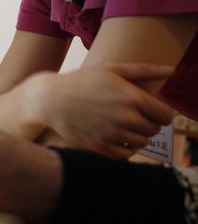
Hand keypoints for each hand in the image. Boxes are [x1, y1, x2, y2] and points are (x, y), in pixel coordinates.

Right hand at [24, 63, 173, 157]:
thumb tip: (171, 70)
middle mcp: (125, 118)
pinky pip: (126, 154)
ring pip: (142, 143)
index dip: (160, 113)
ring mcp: (112, 134)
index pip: (165, 115)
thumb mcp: (111, 69)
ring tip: (124, 125)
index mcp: (132, 97)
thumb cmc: (82, 81)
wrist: (50, 100)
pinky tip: (117, 136)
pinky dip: (126, 147)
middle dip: (148, 123)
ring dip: (137, 135)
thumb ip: (144, 70)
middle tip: (133, 116)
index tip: (150, 110)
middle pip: (154, 130)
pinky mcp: (100, 147)